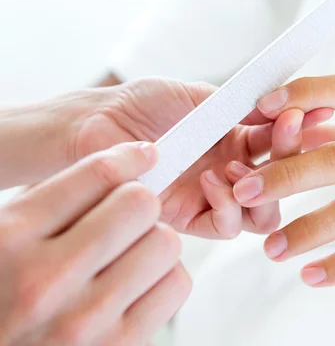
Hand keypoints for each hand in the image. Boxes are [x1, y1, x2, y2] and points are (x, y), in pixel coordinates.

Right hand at [0, 142, 189, 344]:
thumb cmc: (4, 293)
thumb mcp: (5, 235)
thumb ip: (51, 202)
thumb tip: (119, 165)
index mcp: (10, 240)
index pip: (96, 174)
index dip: (129, 156)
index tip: (142, 155)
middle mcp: (45, 281)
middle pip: (139, 205)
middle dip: (140, 201)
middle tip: (130, 212)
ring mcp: (85, 320)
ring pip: (166, 243)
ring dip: (155, 240)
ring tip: (132, 251)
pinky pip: (176, 284)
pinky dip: (165, 275)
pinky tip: (139, 280)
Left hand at [56, 78, 331, 237]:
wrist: (95, 124)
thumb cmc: (140, 103)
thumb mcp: (198, 96)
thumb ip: (241, 106)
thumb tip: (287, 105)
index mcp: (238, 139)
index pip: (283, 140)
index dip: (303, 127)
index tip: (318, 108)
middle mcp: (232, 170)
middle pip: (283, 179)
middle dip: (292, 156)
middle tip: (289, 126)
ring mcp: (213, 196)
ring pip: (263, 212)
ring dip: (263, 188)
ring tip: (237, 165)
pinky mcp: (189, 218)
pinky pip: (226, 226)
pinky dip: (228, 205)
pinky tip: (213, 180)